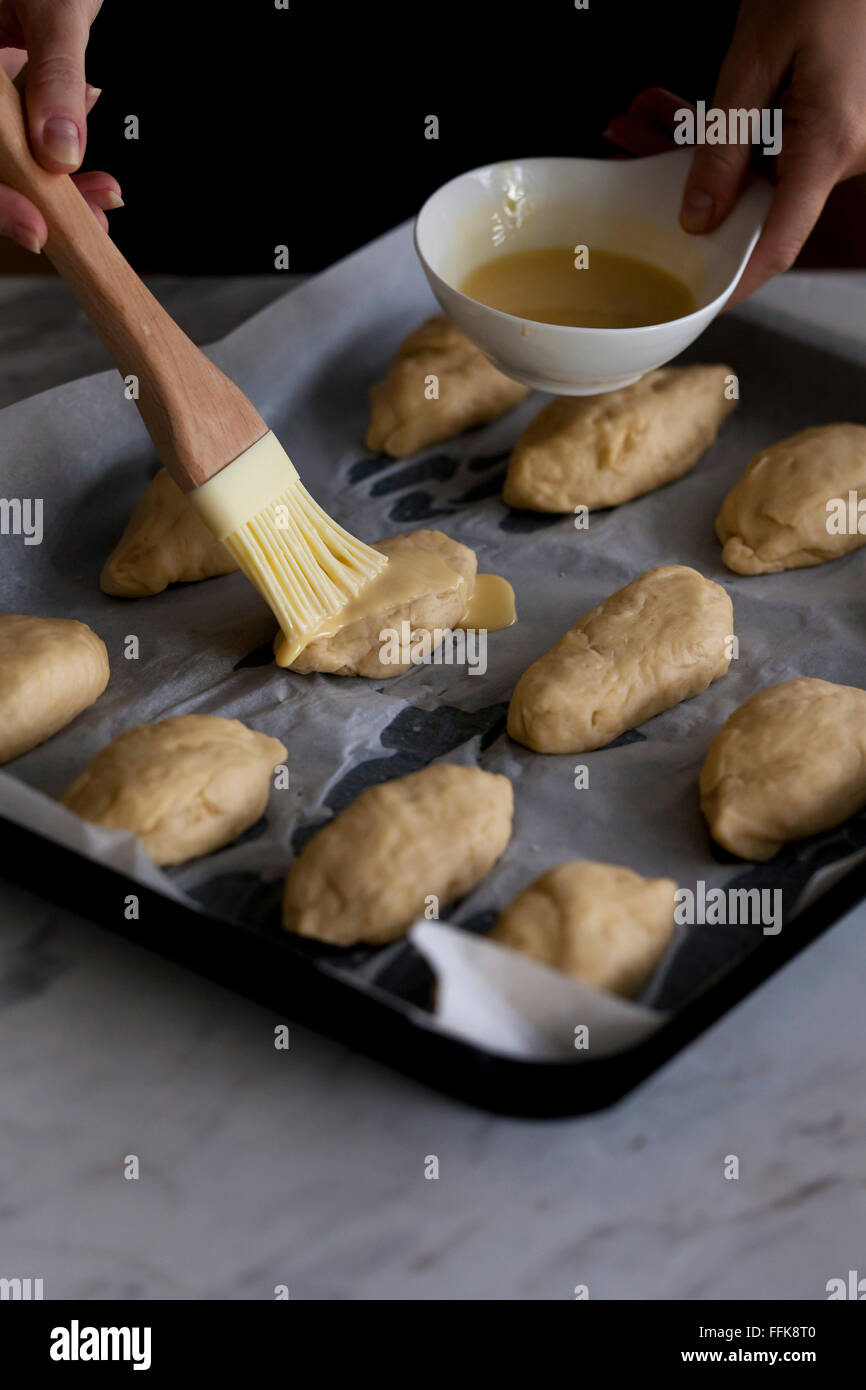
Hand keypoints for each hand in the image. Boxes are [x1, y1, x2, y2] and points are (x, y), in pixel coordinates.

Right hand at [0, 1, 121, 253]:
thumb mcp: (53, 6)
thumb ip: (56, 74)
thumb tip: (60, 153)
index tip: (35, 227)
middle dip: (33, 203)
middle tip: (89, 225)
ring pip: (7, 165)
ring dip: (55, 193)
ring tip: (104, 199)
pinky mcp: (5, 110)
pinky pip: (23, 148)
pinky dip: (60, 167)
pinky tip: (93, 178)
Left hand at [605, 0, 865, 306]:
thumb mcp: (756, 55)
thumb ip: (723, 143)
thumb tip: (698, 216)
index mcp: (828, 144)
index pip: (777, 246)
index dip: (734, 285)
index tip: (697, 305)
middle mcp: (846, 152)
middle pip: (756, 202)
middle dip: (686, 185)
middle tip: (628, 146)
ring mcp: (846, 140)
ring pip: (757, 170)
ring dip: (698, 148)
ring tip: (644, 116)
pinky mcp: (839, 123)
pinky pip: (775, 144)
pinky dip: (728, 131)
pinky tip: (679, 109)